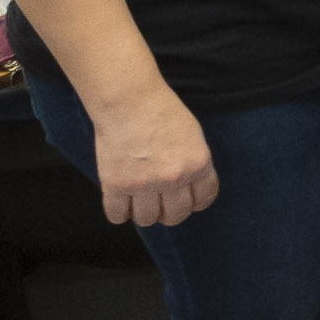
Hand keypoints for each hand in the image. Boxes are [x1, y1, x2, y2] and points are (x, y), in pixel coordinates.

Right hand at [90, 85, 218, 227]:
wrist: (128, 100)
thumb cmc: (161, 110)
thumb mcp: (193, 135)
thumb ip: (194, 162)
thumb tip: (190, 188)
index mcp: (198, 164)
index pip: (204, 199)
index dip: (195, 203)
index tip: (187, 201)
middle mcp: (174, 178)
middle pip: (176, 216)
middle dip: (170, 213)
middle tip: (161, 203)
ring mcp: (144, 184)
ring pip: (147, 220)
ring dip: (144, 214)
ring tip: (139, 201)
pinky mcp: (116, 185)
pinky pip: (118, 215)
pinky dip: (119, 213)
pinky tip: (121, 202)